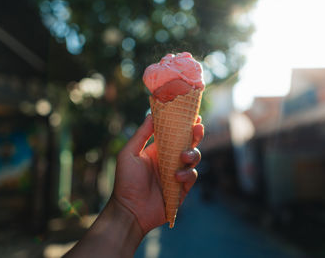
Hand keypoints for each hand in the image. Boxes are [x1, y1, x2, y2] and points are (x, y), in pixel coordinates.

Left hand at [112, 114, 203, 233]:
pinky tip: (177, 177)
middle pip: (188, 143)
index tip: (192, 114)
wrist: (130, 210)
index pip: (174, 133)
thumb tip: (151, 114)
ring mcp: (177, 173)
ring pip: (194, 158)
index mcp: (158, 150)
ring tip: (183, 157)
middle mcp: (169, 160)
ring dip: (192, 154)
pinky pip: (191, 176)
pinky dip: (187, 174)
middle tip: (198, 127)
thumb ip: (142, 134)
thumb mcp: (129, 153)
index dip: (184, 124)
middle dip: (195, 134)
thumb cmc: (125, 181)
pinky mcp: (182, 188)